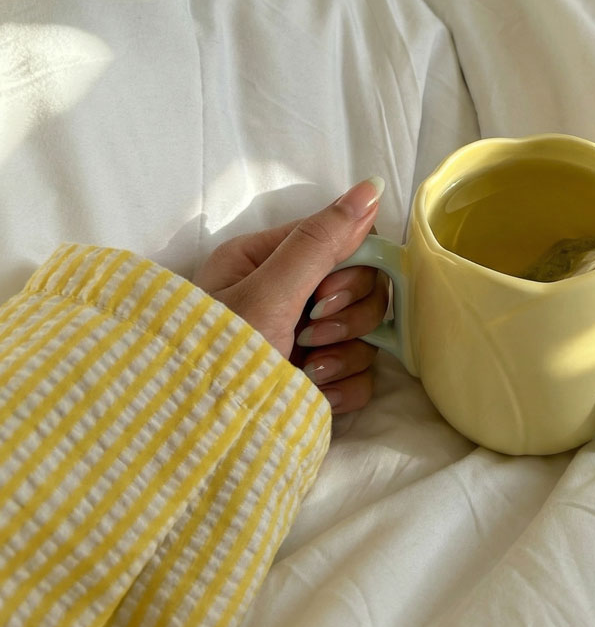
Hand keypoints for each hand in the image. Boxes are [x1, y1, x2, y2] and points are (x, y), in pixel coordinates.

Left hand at [192, 177, 388, 411]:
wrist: (191, 440)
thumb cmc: (213, 358)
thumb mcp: (266, 295)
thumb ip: (320, 242)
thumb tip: (370, 186)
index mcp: (268, 260)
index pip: (345, 240)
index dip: (351, 268)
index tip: (324, 296)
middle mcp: (287, 294)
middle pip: (364, 286)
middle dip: (346, 316)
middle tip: (311, 336)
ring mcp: (303, 340)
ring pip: (366, 332)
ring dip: (344, 352)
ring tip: (307, 371)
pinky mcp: (317, 380)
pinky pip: (361, 372)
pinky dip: (344, 386)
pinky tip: (313, 393)